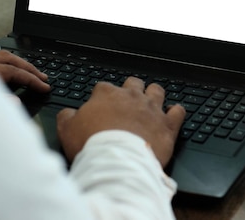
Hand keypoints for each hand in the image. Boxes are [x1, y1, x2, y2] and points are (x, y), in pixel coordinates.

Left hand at [0, 49, 49, 92]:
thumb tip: (16, 102)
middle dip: (29, 68)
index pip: (15, 72)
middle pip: (10, 58)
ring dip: (17, 61)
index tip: (43, 86)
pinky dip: (1, 59)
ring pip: (0, 53)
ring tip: (27, 70)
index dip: (32, 80)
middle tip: (42, 77)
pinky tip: (3, 64)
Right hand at [56, 77, 185, 166]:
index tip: (101, 107)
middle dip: (131, 90)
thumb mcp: (67, 130)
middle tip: (128, 102)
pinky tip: (172, 116)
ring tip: (151, 103)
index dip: (102, 97)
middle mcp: (131, 97)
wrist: (117, 162)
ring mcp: (151, 109)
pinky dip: (175, 113)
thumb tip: (68, 113)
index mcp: (106, 94)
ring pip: (157, 91)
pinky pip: (178, 111)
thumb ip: (67, 117)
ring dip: (154, 95)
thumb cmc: (92, 145)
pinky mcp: (167, 125)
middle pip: (133, 83)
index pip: (104, 87)